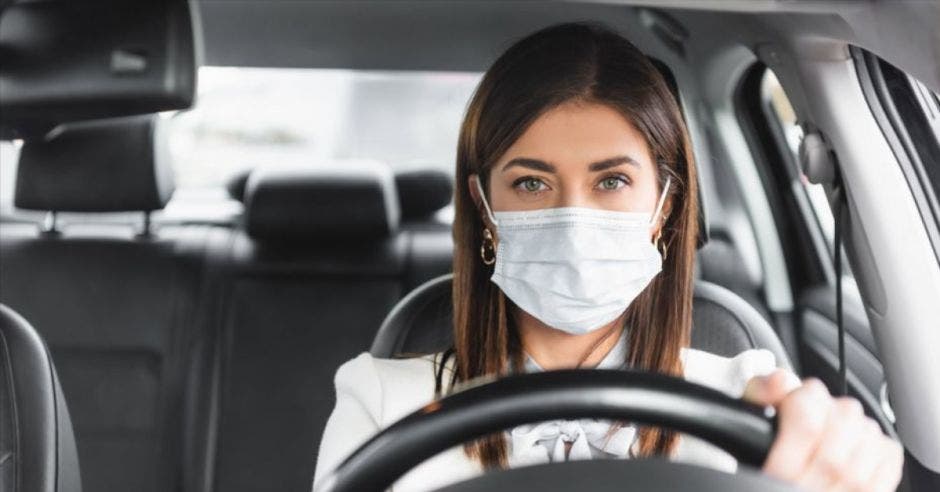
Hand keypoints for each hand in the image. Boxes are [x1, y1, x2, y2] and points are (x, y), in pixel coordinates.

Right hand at [743, 370, 903, 491]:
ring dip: (854, 425)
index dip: (805, 394)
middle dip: (832, 406)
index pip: (806, 419)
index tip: (797, 397)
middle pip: (843, 424)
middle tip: (815, 412)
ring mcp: (846, 491)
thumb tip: (781, 381)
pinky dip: (877, 442)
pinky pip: (890, 456)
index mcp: (778, 470)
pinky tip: (856, 445)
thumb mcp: (749, 420)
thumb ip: (759, 394)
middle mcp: (813, 487)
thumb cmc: (765, 454)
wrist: (784, 487)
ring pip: (868, 438)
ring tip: (835, 430)